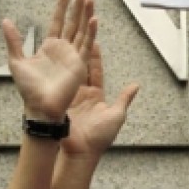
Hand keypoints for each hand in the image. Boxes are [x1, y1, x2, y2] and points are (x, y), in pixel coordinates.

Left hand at [3, 0, 97, 122]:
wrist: (40, 107)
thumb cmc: (29, 90)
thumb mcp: (16, 61)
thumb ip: (14, 41)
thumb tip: (6, 21)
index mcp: (49, 47)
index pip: (58, 21)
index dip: (62, 7)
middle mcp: (63, 50)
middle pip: (73, 22)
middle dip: (78, 6)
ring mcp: (73, 56)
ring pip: (82, 30)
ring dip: (86, 14)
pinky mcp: (79, 65)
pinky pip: (86, 45)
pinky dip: (91, 32)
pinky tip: (93, 20)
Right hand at [59, 40, 139, 160]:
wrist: (81, 152)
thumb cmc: (100, 137)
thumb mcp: (116, 116)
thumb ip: (124, 99)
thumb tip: (136, 85)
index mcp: (96, 95)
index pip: (96, 71)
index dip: (95, 56)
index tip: (94, 41)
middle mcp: (82, 94)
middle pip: (81, 68)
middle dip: (80, 51)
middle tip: (77, 36)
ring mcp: (69, 98)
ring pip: (69, 74)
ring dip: (68, 58)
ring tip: (65, 41)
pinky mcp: (60, 103)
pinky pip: (58, 85)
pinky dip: (56, 73)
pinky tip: (52, 60)